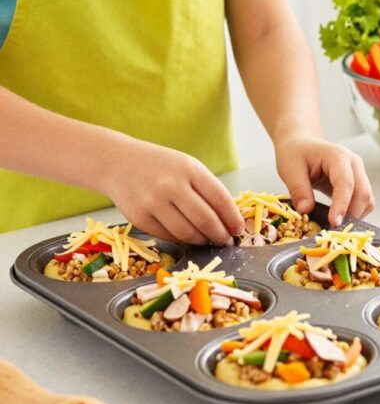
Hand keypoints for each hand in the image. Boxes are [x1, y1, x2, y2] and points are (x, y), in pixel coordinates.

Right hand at [102, 141, 242, 244]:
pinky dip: (182, 240)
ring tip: (208, 240)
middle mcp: (171, 185)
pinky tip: (188, 236)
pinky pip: (168, 236)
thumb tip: (230, 220)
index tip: (239, 230)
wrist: (117, 163)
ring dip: (202, 240)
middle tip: (226, 240)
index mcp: (189, 169)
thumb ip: (208, 189)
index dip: (232, 218)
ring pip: (187, 233)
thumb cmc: (161, 166)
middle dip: (220, 235)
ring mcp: (152, 202)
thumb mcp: (187, 167)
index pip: (220, 199)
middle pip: (205, 219)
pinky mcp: (139, 218)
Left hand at [274, 134, 373, 225]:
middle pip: (363, 193)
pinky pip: (364, 202)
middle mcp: (354, 164)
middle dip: (351, 214)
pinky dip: (354, 213)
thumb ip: (298, 189)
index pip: (346, 183)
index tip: (333, 223)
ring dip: (355, 215)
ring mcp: (359, 173)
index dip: (341, 205)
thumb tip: (305, 211)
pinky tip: (338, 218)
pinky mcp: (358, 183)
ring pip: (367, 200)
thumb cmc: (295, 153)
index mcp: (338, 156)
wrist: (301, 144)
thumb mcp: (289, 169)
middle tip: (333, 232)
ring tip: (334, 226)